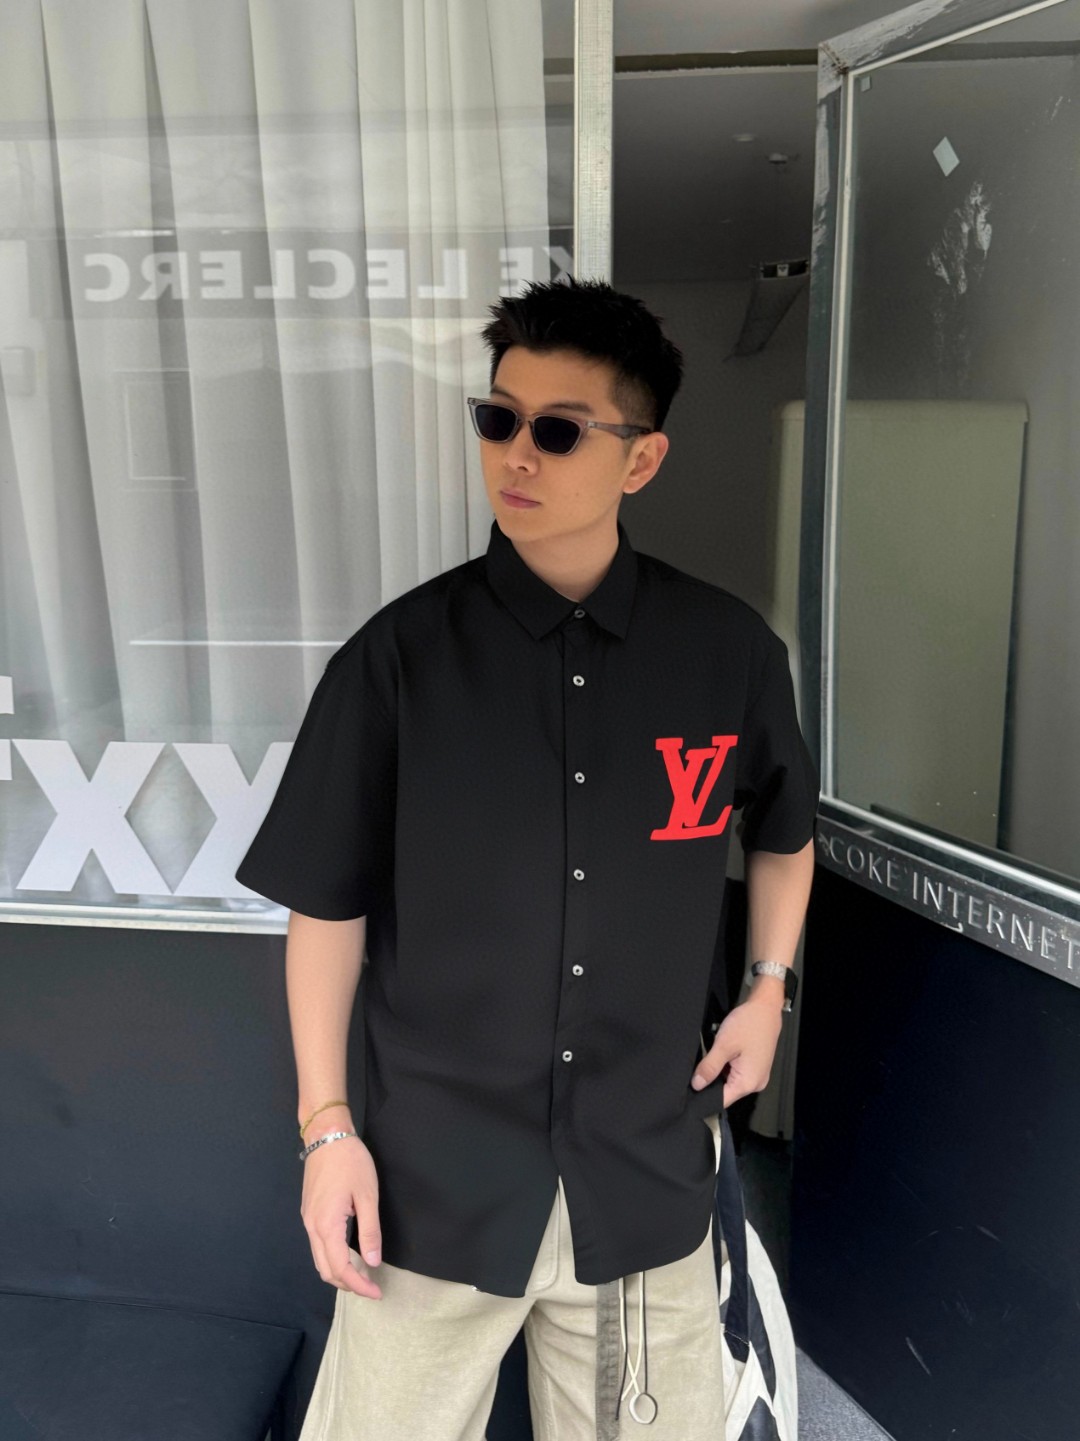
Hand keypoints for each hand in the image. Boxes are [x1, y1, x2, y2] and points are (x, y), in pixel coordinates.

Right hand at [300, 1127, 383, 1298]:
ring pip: (319, 1259)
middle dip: (348, 1284)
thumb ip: (369, 1231)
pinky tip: (347, 1254)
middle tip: (371, 1287)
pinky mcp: (308, 1212)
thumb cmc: (350, 1162)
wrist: (326, 1135)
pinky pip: (317, 1246)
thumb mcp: (367, 1195)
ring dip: (338, 1273)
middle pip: (325, 1270)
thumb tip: (372, 1261)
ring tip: (361, 1275)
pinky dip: (332, 1258)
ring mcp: (307, 1220)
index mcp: (327, 1225)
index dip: (359, 1285)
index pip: (340, 1268)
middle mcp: (312, 1227)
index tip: (377, 1293)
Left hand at [689, 987, 783, 1108]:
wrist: (766, 1008)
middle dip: (711, 1081)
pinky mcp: (756, 1067)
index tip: (691, 1088)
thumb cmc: (749, 1024)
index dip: (704, 1096)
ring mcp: (757, 1076)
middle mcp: (755, 1084)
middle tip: (700, 1066)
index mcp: (748, 1083)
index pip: (721, 1100)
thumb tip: (697, 1085)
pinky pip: (737, 1074)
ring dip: (720, 1072)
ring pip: (730, 1082)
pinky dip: (727, 1066)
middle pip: (726, 1091)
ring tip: (714, 1056)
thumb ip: (709, 1067)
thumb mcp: (724, 1045)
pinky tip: (724, 1053)